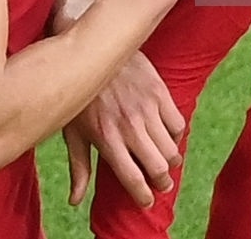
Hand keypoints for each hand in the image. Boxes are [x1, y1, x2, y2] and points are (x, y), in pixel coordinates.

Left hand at [62, 51, 186, 206]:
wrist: (92, 49)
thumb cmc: (80, 95)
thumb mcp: (72, 131)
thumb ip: (78, 167)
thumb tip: (76, 200)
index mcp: (107, 139)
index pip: (132, 178)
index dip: (143, 195)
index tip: (146, 201)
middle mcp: (129, 126)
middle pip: (158, 167)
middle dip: (163, 182)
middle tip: (162, 184)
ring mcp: (147, 108)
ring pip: (172, 148)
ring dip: (172, 160)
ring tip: (168, 162)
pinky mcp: (159, 92)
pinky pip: (178, 123)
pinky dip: (177, 135)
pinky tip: (169, 136)